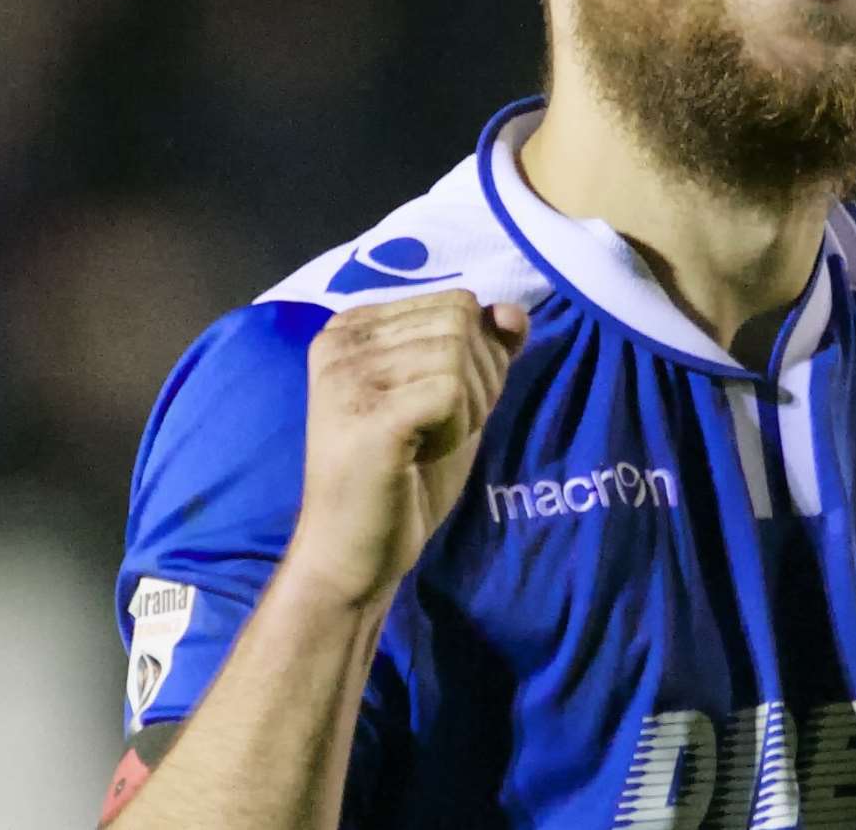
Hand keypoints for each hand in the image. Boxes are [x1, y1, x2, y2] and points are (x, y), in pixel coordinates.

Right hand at [288, 290, 527, 606]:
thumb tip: (513, 311)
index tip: (438, 406)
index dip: (477, 358)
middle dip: (479, 380)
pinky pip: (453, 392)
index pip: (457, 303)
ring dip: (468, 409)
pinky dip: (458, 429)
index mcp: (355, 325)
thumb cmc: (405, 477)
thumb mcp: (457, 400)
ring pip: (460, 355)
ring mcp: (349, 373)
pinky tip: (421, 455)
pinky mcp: (368, 412)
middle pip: (462, 322)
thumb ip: (485, 348)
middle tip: (439, 429)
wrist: (354, 553)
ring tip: (427, 443)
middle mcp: (343, 338)